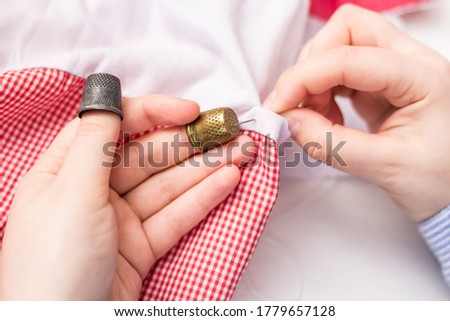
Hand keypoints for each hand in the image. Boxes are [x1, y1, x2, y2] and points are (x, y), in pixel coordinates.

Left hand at [0, 95, 254, 299]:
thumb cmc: (54, 266)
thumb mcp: (70, 195)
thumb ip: (95, 143)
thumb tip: (108, 97)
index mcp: (66, 172)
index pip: (113, 127)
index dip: (152, 113)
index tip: (188, 110)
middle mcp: (93, 193)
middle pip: (148, 156)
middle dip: (190, 142)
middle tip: (229, 130)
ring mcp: (120, 221)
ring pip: (168, 186)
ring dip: (206, 167)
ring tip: (242, 151)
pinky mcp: (141, 248)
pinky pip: (175, 216)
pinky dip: (203, 198)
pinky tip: (228, 180)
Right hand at [264, 4, 449, 221]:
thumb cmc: (438, 181)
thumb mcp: (387, 168)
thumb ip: (333, 144)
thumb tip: (290, 121)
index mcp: (421, 77)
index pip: (350, 57)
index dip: (305, 77)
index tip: (278, 105)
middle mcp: (409, 62)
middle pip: (347, 29)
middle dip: (312, 63)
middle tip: (298, 104)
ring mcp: (393, 70)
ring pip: (339, 45)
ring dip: (313, 77)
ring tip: (314, 116)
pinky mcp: (378, 84)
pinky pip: (338, 70)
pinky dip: (319, 89)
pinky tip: (324, 116)